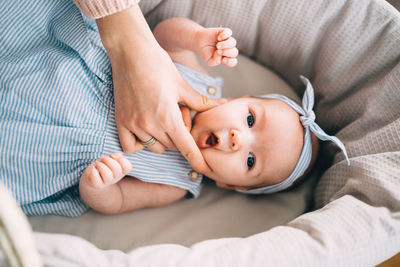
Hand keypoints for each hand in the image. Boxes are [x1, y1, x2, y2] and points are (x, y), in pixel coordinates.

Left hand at [80, 153, 131, 188]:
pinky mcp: (97, 185)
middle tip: (102, 160)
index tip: (114, 158)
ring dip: (100, 165)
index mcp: (121, 171)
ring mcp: (107, 182)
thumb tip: (115, 156)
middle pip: (116, 169)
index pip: (128, 167)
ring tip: (97, 165)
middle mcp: (115, 178)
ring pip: (107, 174)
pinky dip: (94, 172)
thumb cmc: (102, 166)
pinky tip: (93, 170)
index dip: (122, 160)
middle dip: (107, 160)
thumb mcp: (110, 158)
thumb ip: (116, 156)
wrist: (91, 178)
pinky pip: (96, 179)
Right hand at [96, 5, 221, 175]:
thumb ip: (200, 102)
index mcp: (169, 117)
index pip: (187, 148)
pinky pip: (131, 147)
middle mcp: (150, 125)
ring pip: (155, 147)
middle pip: (173, 146)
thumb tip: (221, 105)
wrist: (130, 51)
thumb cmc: (159, 65)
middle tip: (178, 115)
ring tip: (162, 118)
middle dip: (180, 136)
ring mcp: (133, 124)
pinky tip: (146, 130)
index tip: (206, 170)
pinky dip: (140, 144)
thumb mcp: (182, 85)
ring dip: (163, 139)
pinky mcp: (120, 121)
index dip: (198, 161)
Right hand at [196, 27, 237, 66]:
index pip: (233, 61)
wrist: (199, 42)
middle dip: (227, 52)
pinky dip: (225, 35)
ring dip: (226, 45)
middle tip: (218, 51)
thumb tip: (221, 53)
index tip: (223, 60)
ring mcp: (227, 40)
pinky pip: (229, 32)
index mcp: (226, 58)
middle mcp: (228, 49)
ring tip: (218, 45)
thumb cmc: (205, 52)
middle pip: (235, 52)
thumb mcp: (209, 61)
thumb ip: (216, 61)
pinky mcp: (224, 32)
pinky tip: (219, 38)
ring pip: (233, 42)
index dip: (230, 62)